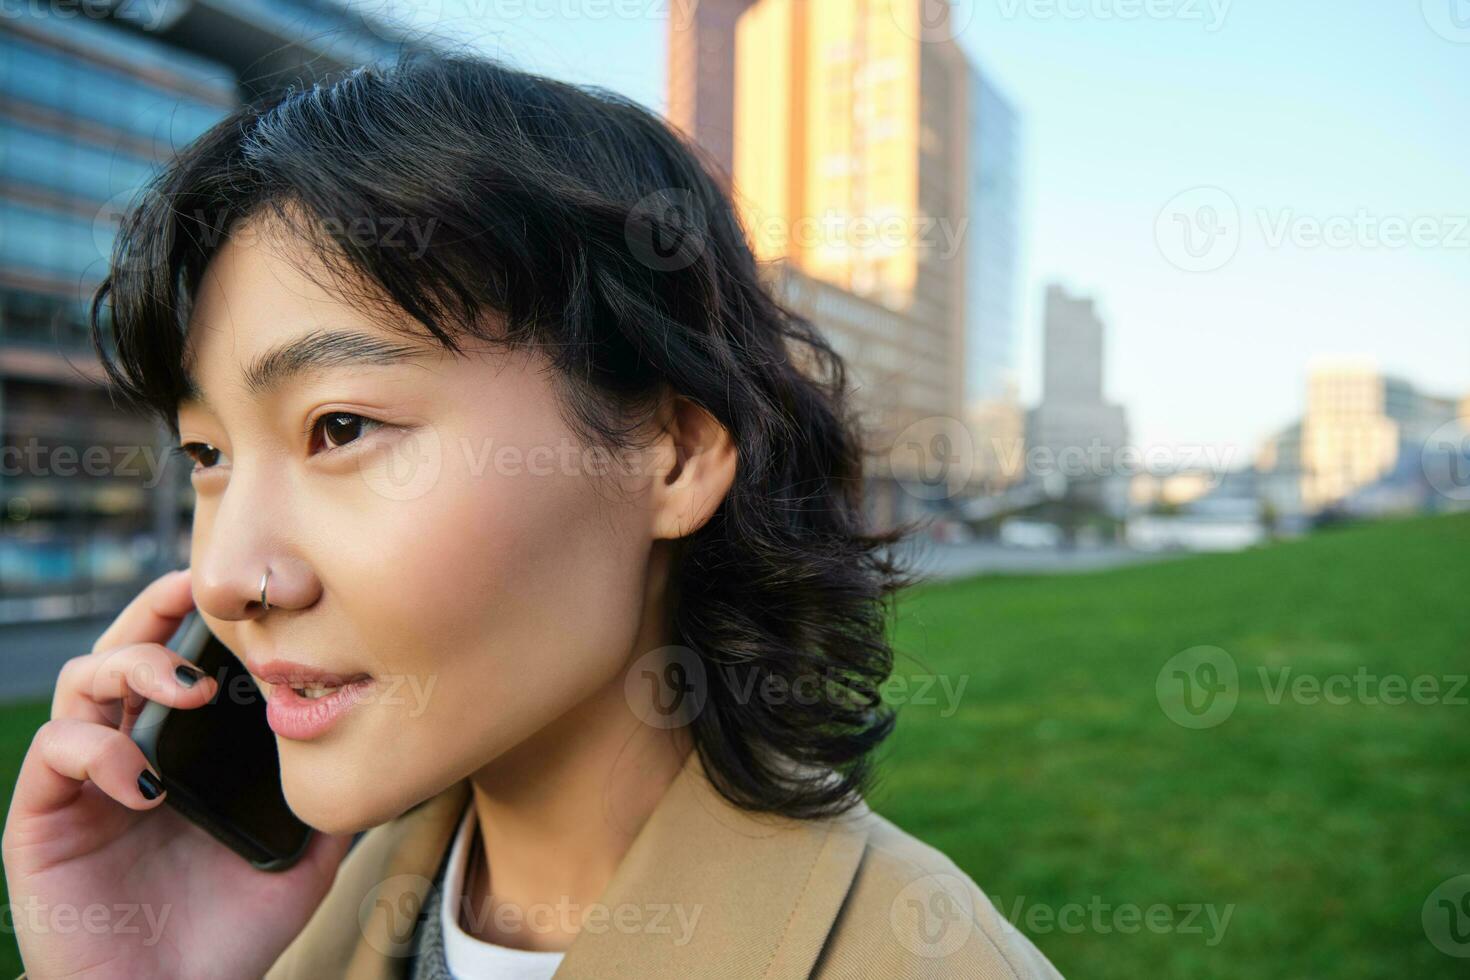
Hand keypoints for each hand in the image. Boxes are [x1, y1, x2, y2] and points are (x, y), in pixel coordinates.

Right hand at [2, 569, 353, 978]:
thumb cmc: (229, 939)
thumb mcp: (301, 862)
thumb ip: (326, 804)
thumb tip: (376, 753)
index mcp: (176, 755)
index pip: (175, 662)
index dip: (194, 618)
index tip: (242, 590)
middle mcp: (123, 757)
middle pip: (121, 651)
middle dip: (155, 613)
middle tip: (198, 595)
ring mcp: (80, 787)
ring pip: (80, 683)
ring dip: (133, 666)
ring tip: (189, 687)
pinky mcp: (41, 824)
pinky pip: (53, 754)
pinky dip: (97, 749)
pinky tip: (146, 782)